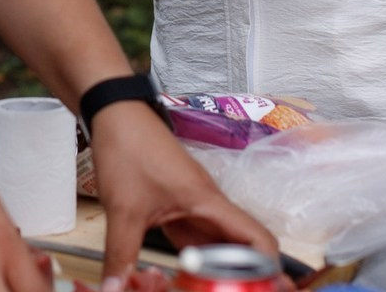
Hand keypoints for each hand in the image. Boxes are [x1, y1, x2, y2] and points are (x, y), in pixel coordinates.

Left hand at [89, 103, 279, 289]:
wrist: (115, 112)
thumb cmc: (128, 146)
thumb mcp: (123, 208)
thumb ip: (122, 256)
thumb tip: (114, 290)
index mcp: (208, 200)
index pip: (257, 237)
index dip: (270, 268)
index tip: (270, 291)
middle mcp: (208, 203)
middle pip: (243, 246)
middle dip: (250, 275)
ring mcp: (195, 204)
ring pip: (220, 245)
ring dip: (224, 271)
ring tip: (220, 290)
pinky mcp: (179, 205)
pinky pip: (198, 240)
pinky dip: (200, 261)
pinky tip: (192, 278)